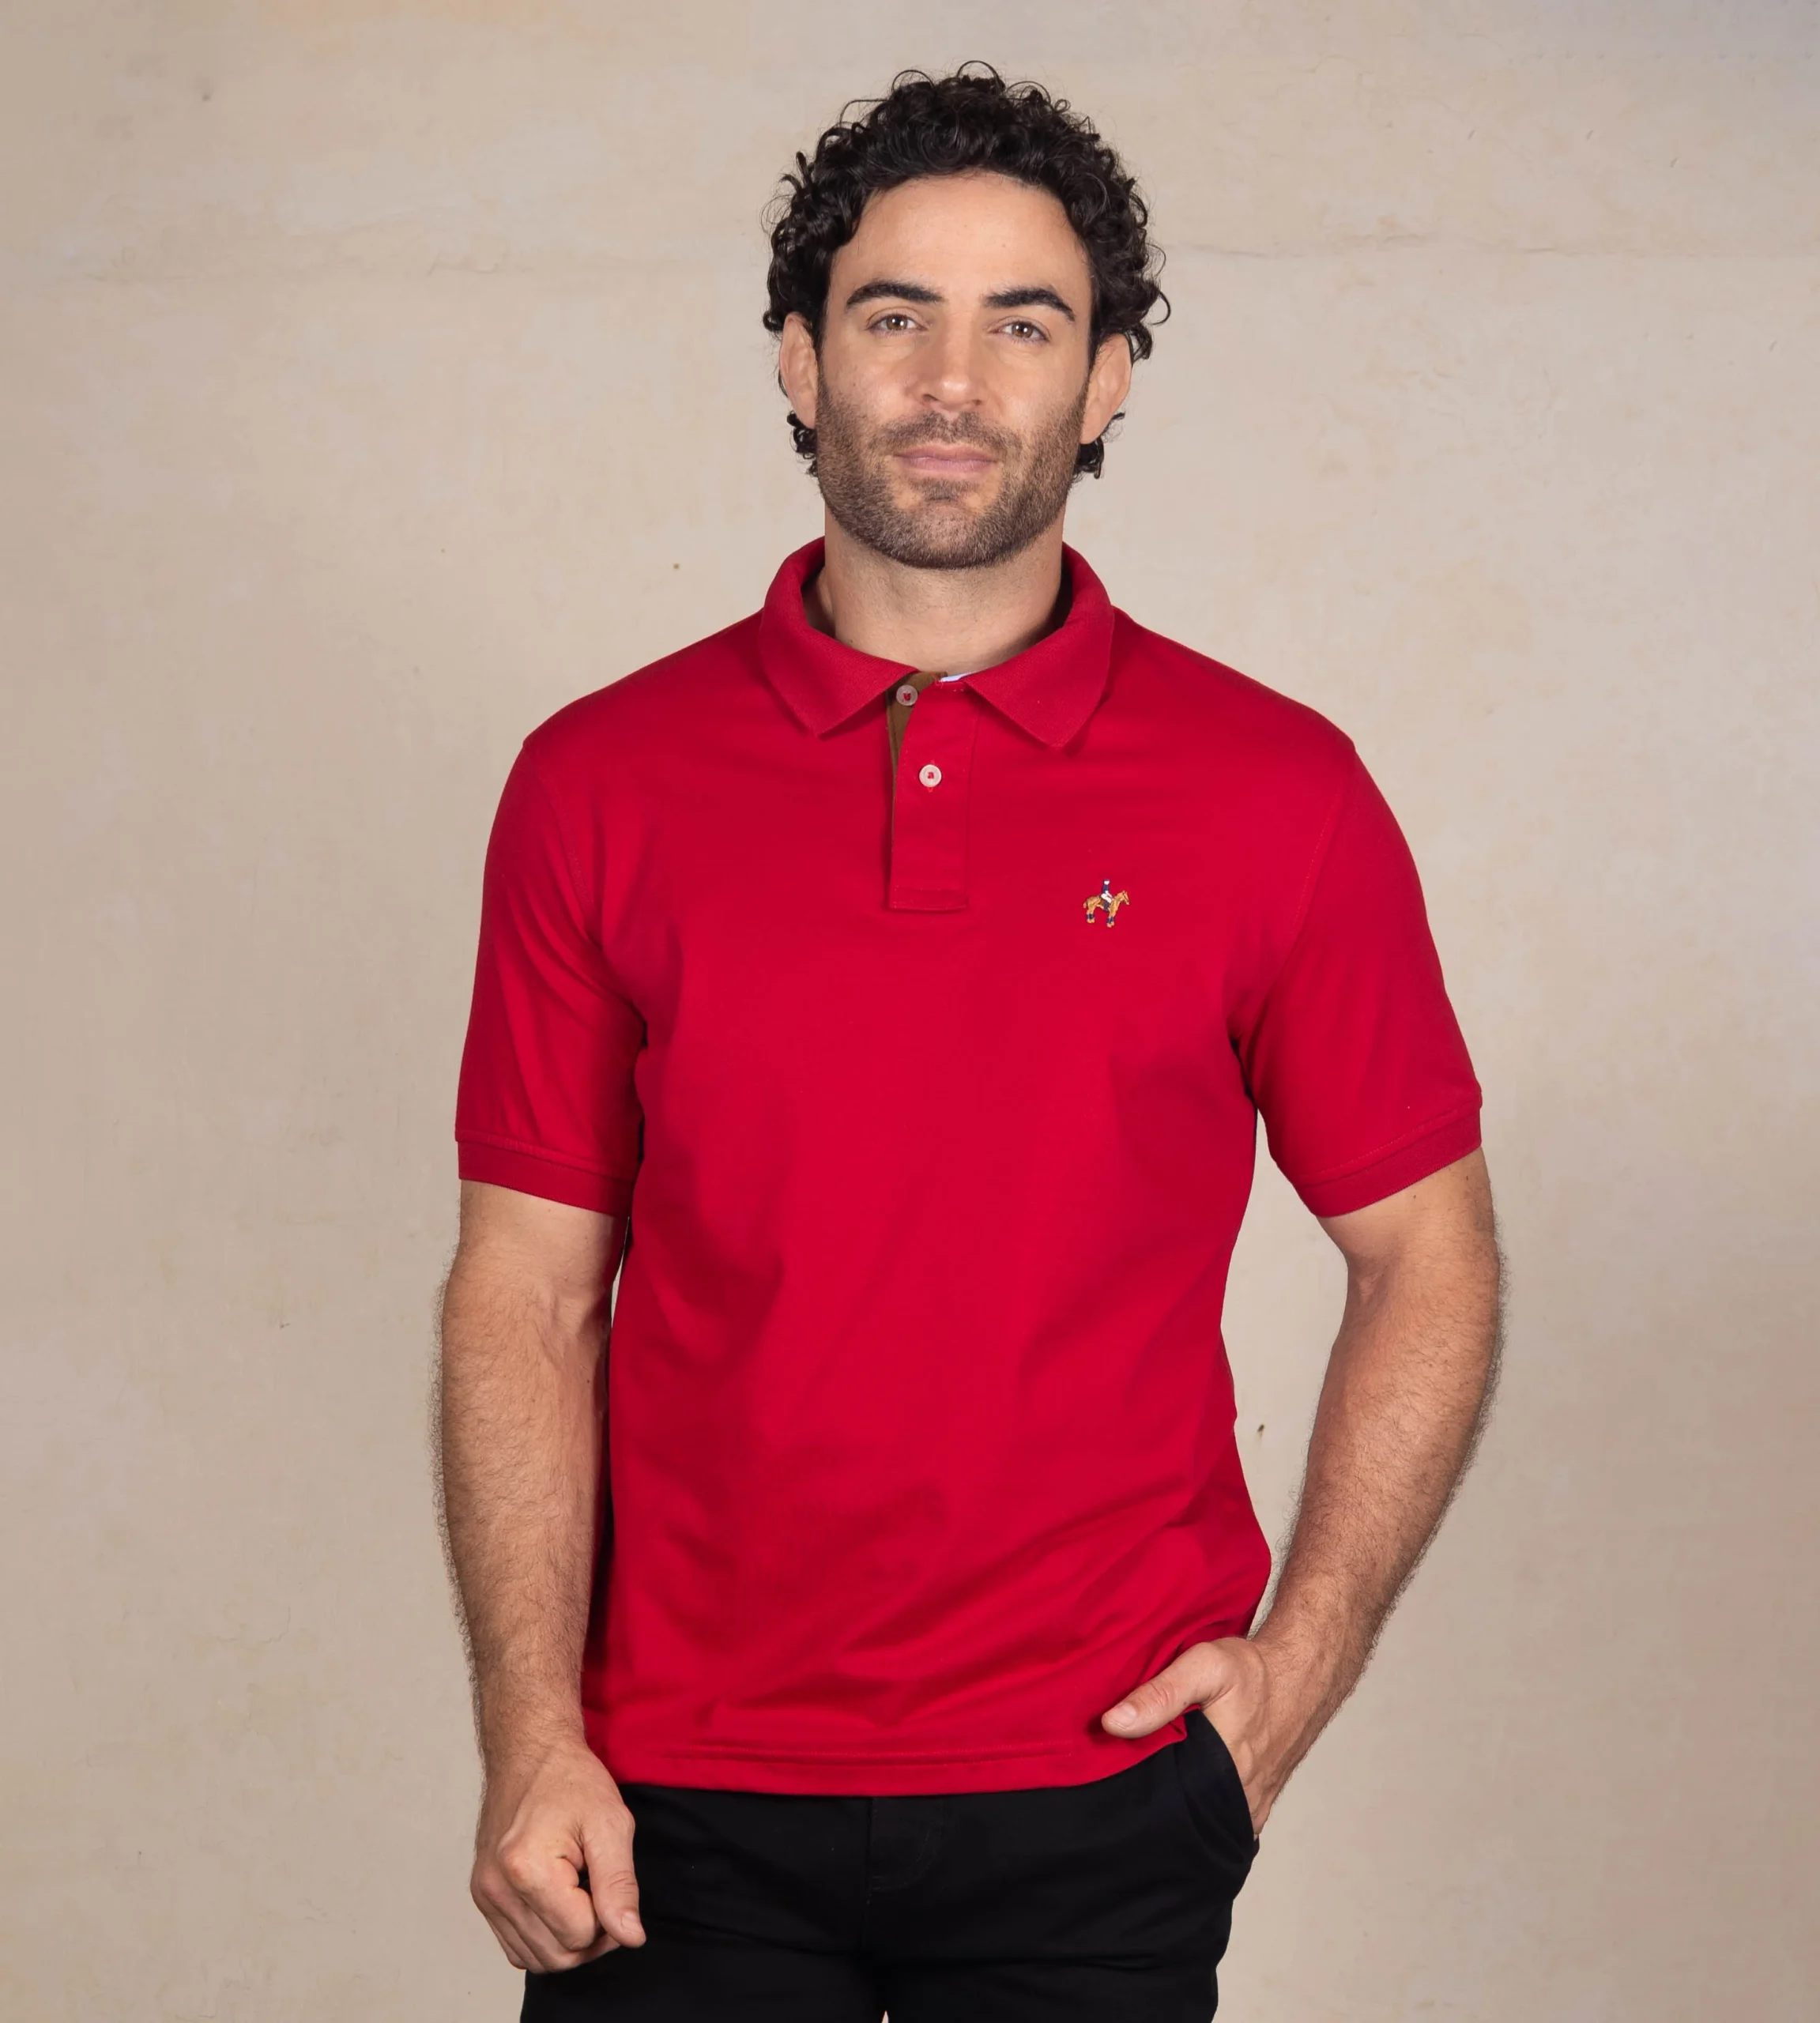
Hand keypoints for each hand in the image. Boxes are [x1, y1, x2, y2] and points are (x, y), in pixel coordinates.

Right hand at [470, 1736, 645, 1972]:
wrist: (531, 1753)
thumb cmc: (571, 1781)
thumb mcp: (611, 1824)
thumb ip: (620, 1886)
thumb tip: (630, 1938)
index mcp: (527, 1869)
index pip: (580, 1936)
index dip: (608, 1916)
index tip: (609, 1879)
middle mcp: (497, 1889)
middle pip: (558, 1957)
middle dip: (590, 1935)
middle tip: (601, 1889)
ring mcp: (485, 1895)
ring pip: (537, 1959)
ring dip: (567, 1938)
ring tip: (579, 1891)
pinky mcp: (483, 1897)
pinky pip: (517, 1948)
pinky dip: (544, 1937)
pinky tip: (558, 1901)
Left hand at [1100, 1636, 1318, 1836]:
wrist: (1303, 1675)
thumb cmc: (1255, 1671)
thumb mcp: (1205, 1665)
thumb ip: (1160, 1693)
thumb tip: (1112, 1723)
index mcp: (1222, 1773)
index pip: (1163, 1806)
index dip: (1134, 1794)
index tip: (1110, 1780)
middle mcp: (1238, 1802)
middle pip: (1178, 1818)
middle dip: (1152, 1804)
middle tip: (1125, 1781)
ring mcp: (1248, 1809)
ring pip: (1198, 1822)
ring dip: (1176, 1806)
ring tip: (1152, 1783)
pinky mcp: (1253, 1807)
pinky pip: (1217, 1820)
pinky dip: (1198, 1808)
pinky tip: (1182, 1786)